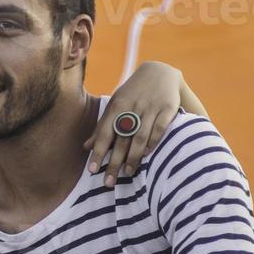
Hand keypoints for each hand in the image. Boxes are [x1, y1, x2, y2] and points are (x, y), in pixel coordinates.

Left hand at [86, 61, 182, 187]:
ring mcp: (150, 107)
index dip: (98, 152)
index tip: (92, 170)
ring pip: (139, 136)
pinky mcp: (168, 107)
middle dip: (114, 162)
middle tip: (108, 182)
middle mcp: (132, 107)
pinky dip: (153, 142)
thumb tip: (86, 147)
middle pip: (121, 140)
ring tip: (128, 173)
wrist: (159, 71)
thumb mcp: (114, 106)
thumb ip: (102, 127)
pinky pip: (159, 128)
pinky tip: (146, 155)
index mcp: (116, 107)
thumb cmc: (132, 94)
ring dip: (133, 157)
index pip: (104, 133)